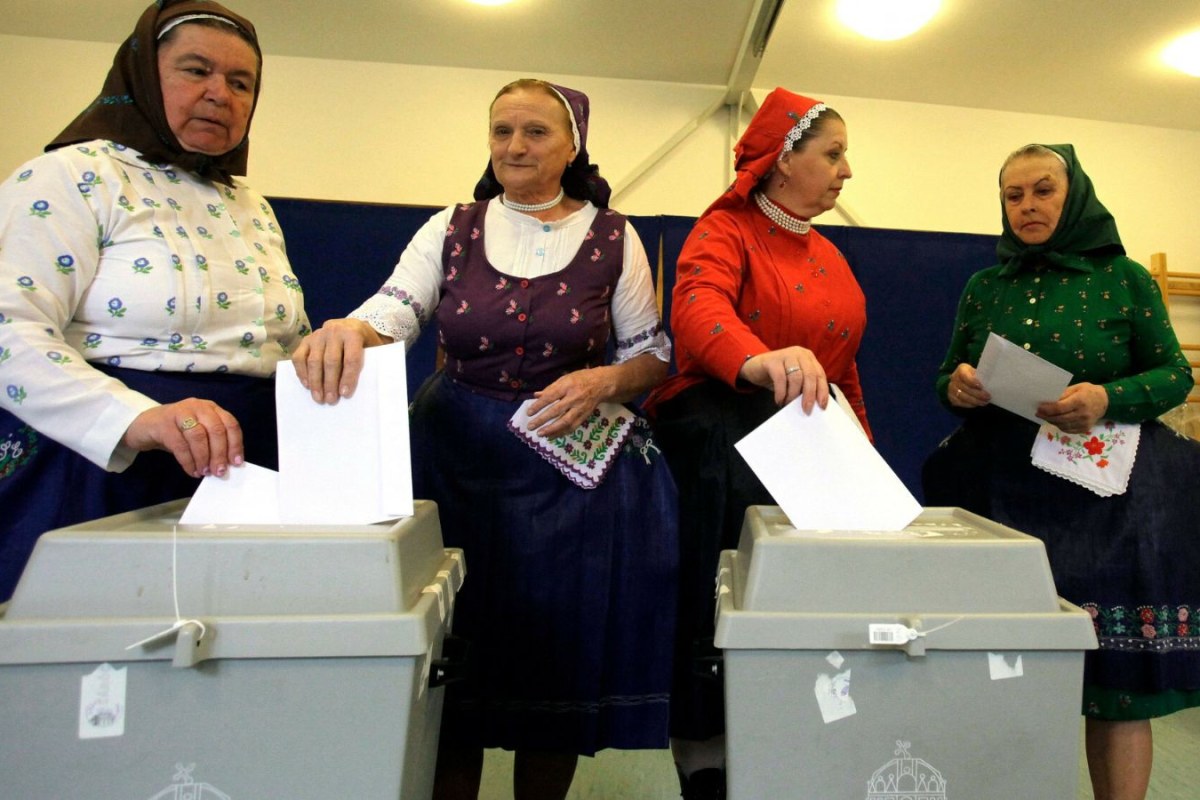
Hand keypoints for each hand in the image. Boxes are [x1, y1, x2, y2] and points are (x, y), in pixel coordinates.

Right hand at [122, 400, 242, 478]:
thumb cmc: (177, 432)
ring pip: (198, 436)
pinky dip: (188, 461)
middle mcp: (198, 406)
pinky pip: (180, 445)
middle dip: (219, 453)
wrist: (144, 426)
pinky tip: (192, 471)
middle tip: (219, 471)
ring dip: (203, 458)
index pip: (230, 424)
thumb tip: (227, 464)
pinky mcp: (164, 423)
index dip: (235, 444)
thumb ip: (212, 443)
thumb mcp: (198, 434)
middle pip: (215, 429)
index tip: (236, 463)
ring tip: (204, 472)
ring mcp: (180, 412)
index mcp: (211, 409)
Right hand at [291, 318, 390, 403]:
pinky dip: (302, 372)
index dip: (348, 377)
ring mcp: (318, 334)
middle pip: (331, 361)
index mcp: (353, 333)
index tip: (345, 394)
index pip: (351, 358)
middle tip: (331, 400)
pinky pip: (299, 357)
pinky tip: (307, 385)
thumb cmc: (365, 342)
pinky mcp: (306, 340)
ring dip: (315, 382)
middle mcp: (334, 331)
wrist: (351, 326)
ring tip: (319, 398)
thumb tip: (367, 388)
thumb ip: (371, 362)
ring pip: (314, 360)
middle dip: (330, 383)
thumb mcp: (374, 348)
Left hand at [525, 366, 615, 438]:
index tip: (529, 413)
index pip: (550, 396)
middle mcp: (574, 397)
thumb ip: (551, 388)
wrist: (602, 384)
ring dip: (552, 430)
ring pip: (565, 422)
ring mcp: (580, 408)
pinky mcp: (585, 416)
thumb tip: (536, 396)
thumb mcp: (565, 378)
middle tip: (531, 426)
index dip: (539, 405)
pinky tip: (552, 436)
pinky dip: (562, 433)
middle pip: (556, 411)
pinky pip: (573, 427)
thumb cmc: (581, 379)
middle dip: (542, 420)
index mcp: (567, 386)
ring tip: (541, 434)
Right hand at [738, 346, 828, 411]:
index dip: (822, 391)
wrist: (755, 368)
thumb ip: (804, 386)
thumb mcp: (794, 379)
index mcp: (808, 358)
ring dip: (793, 395)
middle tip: (806, 410)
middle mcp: (799, 353)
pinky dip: (781, 392)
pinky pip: (780, 378)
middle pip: (810, 376)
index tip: (822, 406)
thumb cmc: (778, 376)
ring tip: (788, 405)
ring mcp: (786, 355)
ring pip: (796, 377)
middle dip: (809, 395)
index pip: (820, 375)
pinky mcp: (772, 360)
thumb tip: (813, 404)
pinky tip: (779, 400)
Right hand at [947, 363, 990, 407]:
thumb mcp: (977, 372)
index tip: (981, 386)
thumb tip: (992, 383)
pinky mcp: (951, 397)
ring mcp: (951, 388)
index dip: (972, 381)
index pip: (965, 376)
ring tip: (984, 402)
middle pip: (965, 388)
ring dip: (974, 400)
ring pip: (962, 396)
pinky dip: (969, 404)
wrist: (961, 380)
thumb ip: (982, 376)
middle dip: (977, 394)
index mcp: (961, 370)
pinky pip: (960, 402)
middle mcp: (954, 378)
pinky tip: (976, 404)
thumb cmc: (973, 376)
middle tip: (988, 397)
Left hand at [1037, 383, 1108, 432]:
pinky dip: (1060, 426)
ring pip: (1063, 425)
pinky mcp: (1085, 429)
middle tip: (1038, 414)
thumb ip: (1062, 395)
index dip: (1047, 409)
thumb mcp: (1076, 388)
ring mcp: (1084, 423)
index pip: (1060, 408)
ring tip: (1045, 417)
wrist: (1105, 401)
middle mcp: (1082, 414)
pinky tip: (1056, 421)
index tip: (1039, 408)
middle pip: (1060, 418)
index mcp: (1079, 401)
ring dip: (1052, 422)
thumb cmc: (1088, 392)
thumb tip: (1047, 401)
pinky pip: (1068, 430)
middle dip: (1047, 416)